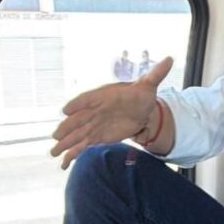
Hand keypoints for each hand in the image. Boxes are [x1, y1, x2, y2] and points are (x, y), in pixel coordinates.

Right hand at [50, 57, 173, 169]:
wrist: (140, 109)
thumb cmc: (140, 95)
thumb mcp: (148, 85)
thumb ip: (155, 74)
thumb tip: (170, 59)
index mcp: (103, 96)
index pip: (88, 99)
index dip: (78, 104)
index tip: (66, 110)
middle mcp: (94, 110)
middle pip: (78, 119)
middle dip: (67, 128)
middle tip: (56, 136)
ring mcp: (93, 124)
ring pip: (77, 134)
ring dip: (66, 143)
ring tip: (53, 153)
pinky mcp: (96, 136)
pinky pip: (82, 145)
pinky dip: (73, 154)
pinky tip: (63, 164)